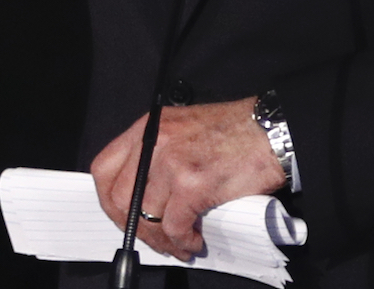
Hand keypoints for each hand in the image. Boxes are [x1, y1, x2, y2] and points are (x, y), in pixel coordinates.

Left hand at [89, 98, 286, 259]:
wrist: (270, 131)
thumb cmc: (233, 131)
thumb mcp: (180, 129)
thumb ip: (156, 154)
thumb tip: (144, 196)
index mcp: (146, 128)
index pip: (103, 168)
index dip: (108, 200)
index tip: (122, 217)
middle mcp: (152, 143)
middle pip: (119, 197)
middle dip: (134, 227)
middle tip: (154, 239)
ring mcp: (170, 162)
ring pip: (145, 217)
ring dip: (161, 240)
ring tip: (179, 246)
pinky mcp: (192, 183)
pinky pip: (175, 225)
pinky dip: (183, 241)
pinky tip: (194, 242)